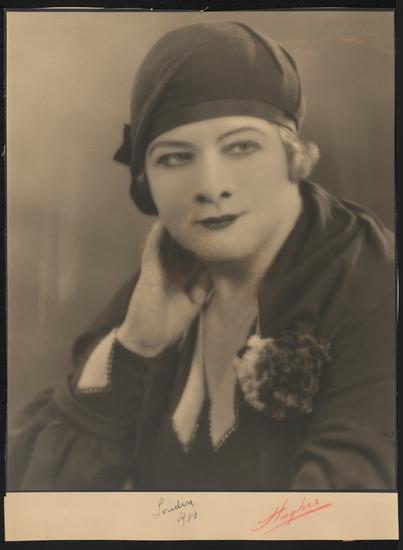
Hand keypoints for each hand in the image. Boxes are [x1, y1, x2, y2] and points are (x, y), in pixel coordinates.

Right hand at [116, 222, 211, 356]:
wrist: (147, 339)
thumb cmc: (169, 324)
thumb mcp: (193, 303)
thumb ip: (203, 285)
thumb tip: (217, 267)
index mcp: (183, 276)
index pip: (197, 255)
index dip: (208, 242)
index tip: (222, 228)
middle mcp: (172, 268)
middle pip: (184, 244)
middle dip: (195, 229)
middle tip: (209, 211)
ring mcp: (159, 267)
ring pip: (168, 241)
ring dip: (177, 227)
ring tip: (190, 208)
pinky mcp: (149, 269)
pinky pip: (154, 247)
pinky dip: (159, 234)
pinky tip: (166, 221)